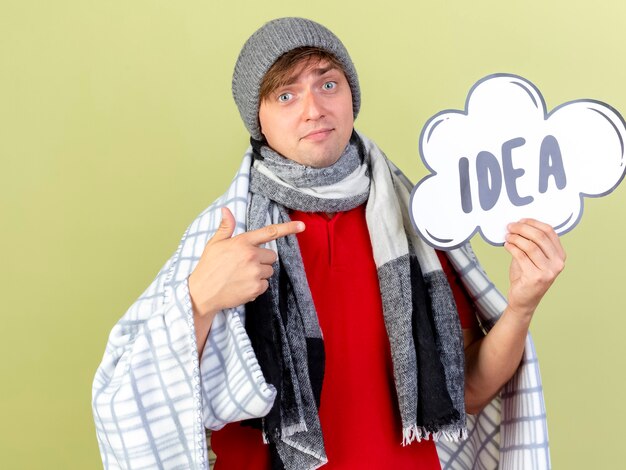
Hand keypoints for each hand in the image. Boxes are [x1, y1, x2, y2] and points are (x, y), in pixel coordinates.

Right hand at [188, 207, 304, 317]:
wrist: (202, 293)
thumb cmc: (208, 267)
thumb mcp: (215, 244)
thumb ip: (226, 227)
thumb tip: (227, 209)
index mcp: (242, 242)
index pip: (269, 232)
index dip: (288, 228)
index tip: (302, 226)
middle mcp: (251, 256)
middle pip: (272, 256)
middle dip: (262, 260)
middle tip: (245, 265)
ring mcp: (254, 272)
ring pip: (269, 271)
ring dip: (259, 274)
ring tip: (241, 276)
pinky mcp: (256, 287)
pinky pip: (265, 285)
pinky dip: (256, 287)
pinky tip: (242, 286)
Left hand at [503, 218, 565, 320]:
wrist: (524, 300)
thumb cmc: (527, 276)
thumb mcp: (532, 258)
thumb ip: (531, 243)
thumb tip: (519, 225)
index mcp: (560, 255)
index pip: (549, 232)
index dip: (533, 223)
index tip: (520, 220)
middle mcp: (558, 263)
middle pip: (540, 237)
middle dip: (523, 228)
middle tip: (510, 227)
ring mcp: (548, 271)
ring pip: (530, 246)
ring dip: (516, 238)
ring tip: (507, 236)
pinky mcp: (536, 277)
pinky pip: (521, 256)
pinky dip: (512, 248)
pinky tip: (507, 245)